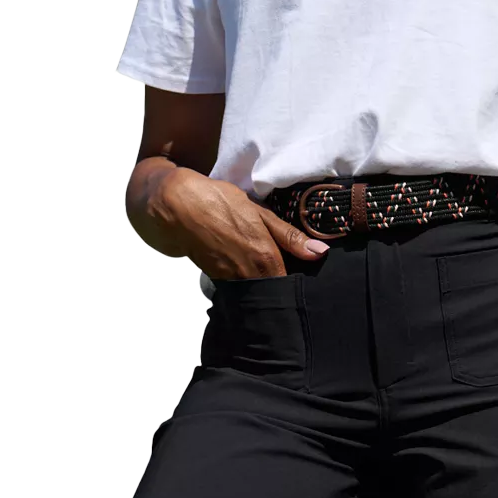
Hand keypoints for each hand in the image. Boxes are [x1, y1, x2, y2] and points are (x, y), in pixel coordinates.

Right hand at [150, 167, 329, 279]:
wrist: (179, 209)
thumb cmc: (221, 204)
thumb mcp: (260, 214)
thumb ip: (290, 236)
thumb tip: (319, 253)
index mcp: (265, 258)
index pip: (291, 285)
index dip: (300, 283)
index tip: (308, 278)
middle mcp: (249, 276)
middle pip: (275, 292)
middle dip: (284, 289)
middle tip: (293, 278)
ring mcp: (232, 281)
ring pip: (258, 293)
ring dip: (267, 287)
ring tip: (273, 273)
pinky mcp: (218, 282)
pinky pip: (242, 290)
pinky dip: (250, 285)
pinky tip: (252, 271)